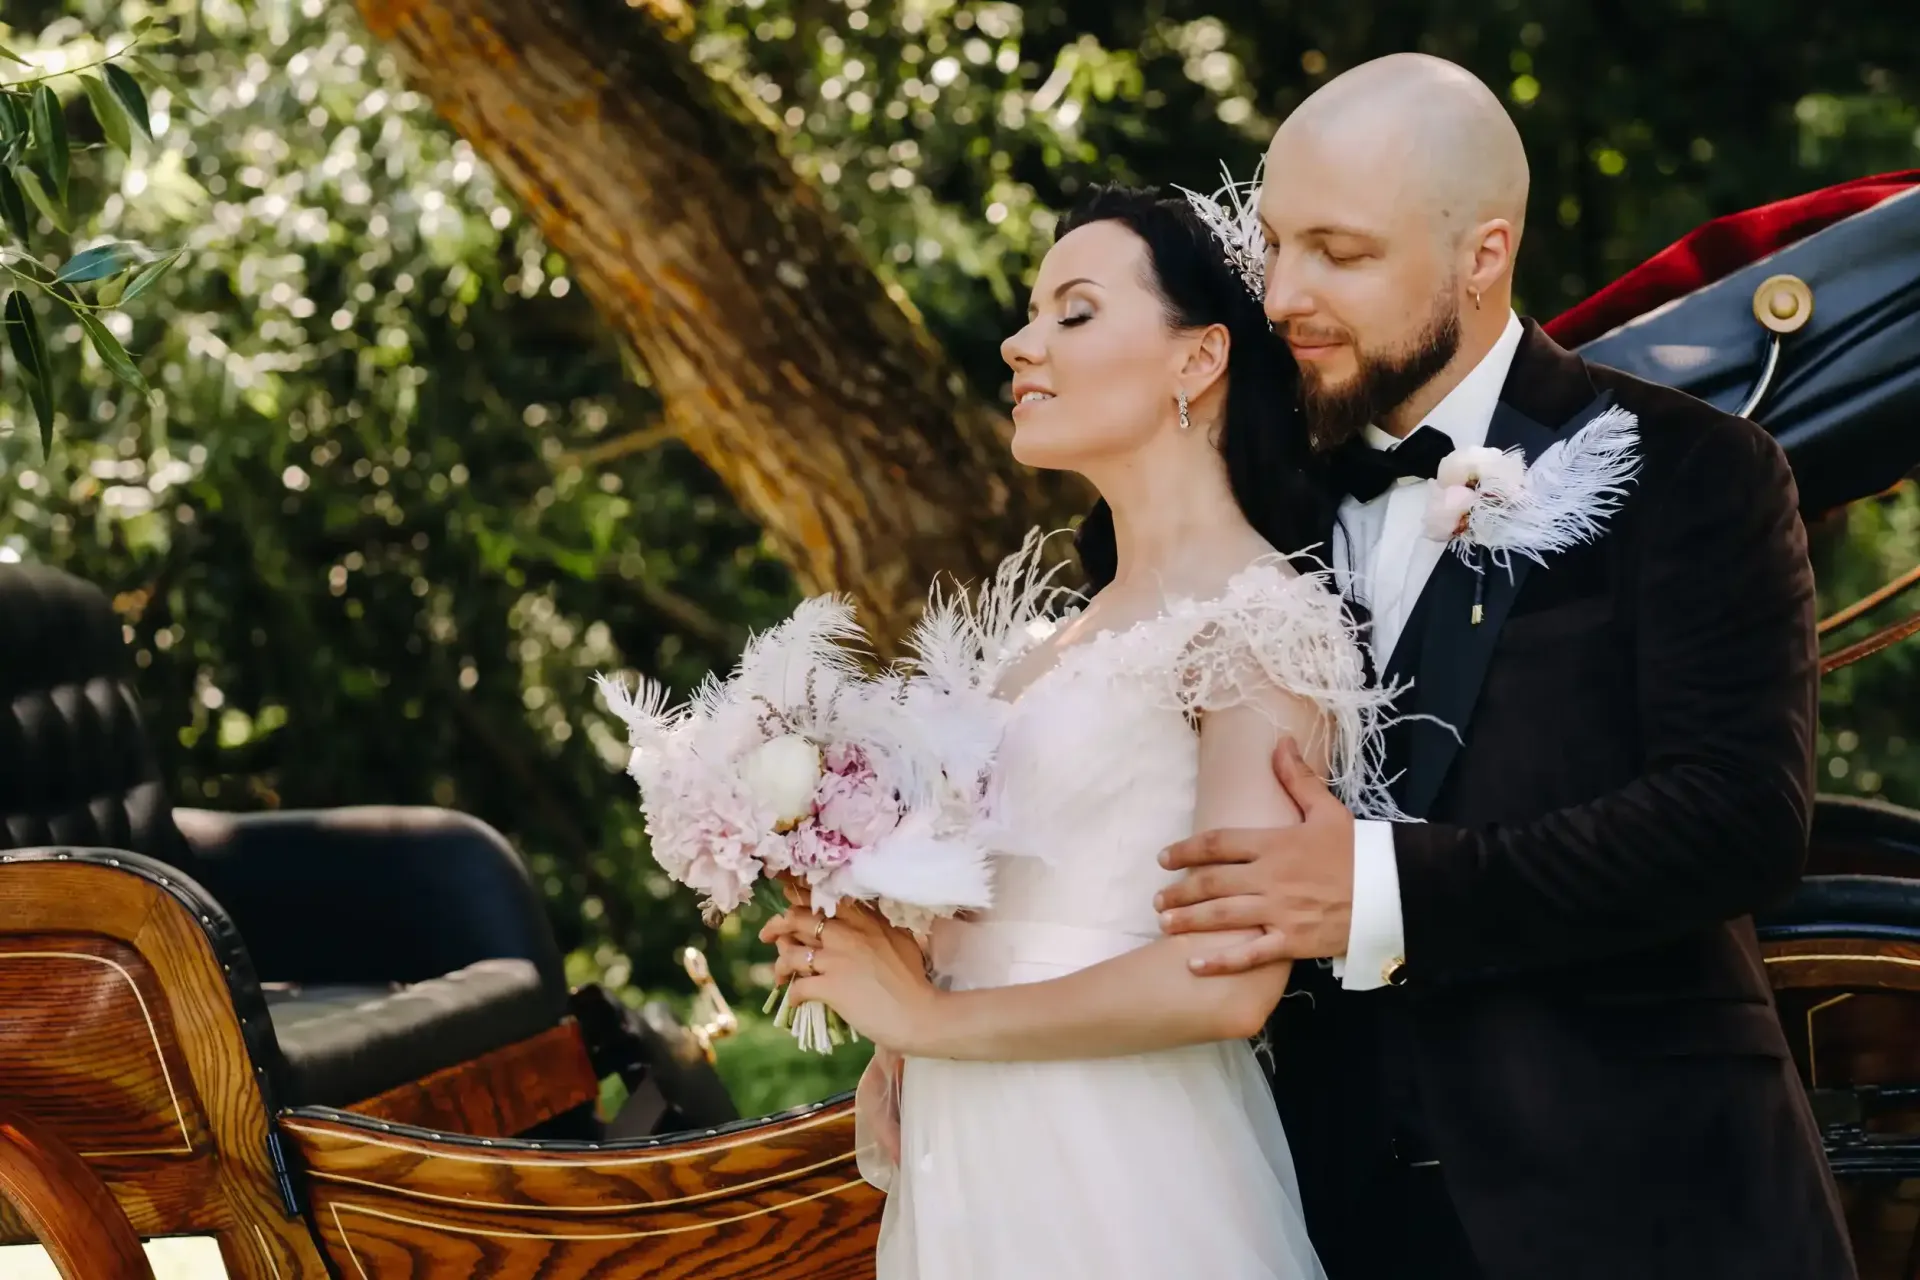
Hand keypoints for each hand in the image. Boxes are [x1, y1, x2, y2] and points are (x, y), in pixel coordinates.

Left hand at [758, 903, 936, 1050]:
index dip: (799, 898)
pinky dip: (792, 994)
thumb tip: (863, 923)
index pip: (824, 900)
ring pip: (791, 954)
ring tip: (780, 975)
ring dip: (780, 965)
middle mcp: (848, 934)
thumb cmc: (916, 982)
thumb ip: (880, 927)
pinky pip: (798, 987)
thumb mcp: (902, 941)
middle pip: (798, 919)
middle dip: (777, 926)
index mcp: (866, 921)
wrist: (921, 1014)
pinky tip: (795, 1000)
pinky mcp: (830, 987)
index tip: (788, 901)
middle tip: (769, 935)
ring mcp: (837, 959)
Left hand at [1153, 736, 1354, 974]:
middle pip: (1212, 882)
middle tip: (1158, 898)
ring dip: (1188, 920)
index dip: (1185, 850)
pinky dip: (1220, 961)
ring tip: (1164, 923)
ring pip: (1222, 916)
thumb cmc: (1359, 850)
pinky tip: (1193, 964)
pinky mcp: (1293, 941)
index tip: (1163, 858)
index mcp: (1275, 843)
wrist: (1393, 891)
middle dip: (1180, 890)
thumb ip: (1297, 779)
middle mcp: (1270, 877)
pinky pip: (1250, 955)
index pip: (1218, 843)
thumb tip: (1279, 742)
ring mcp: (1280, 911)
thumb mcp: (1328, 810)